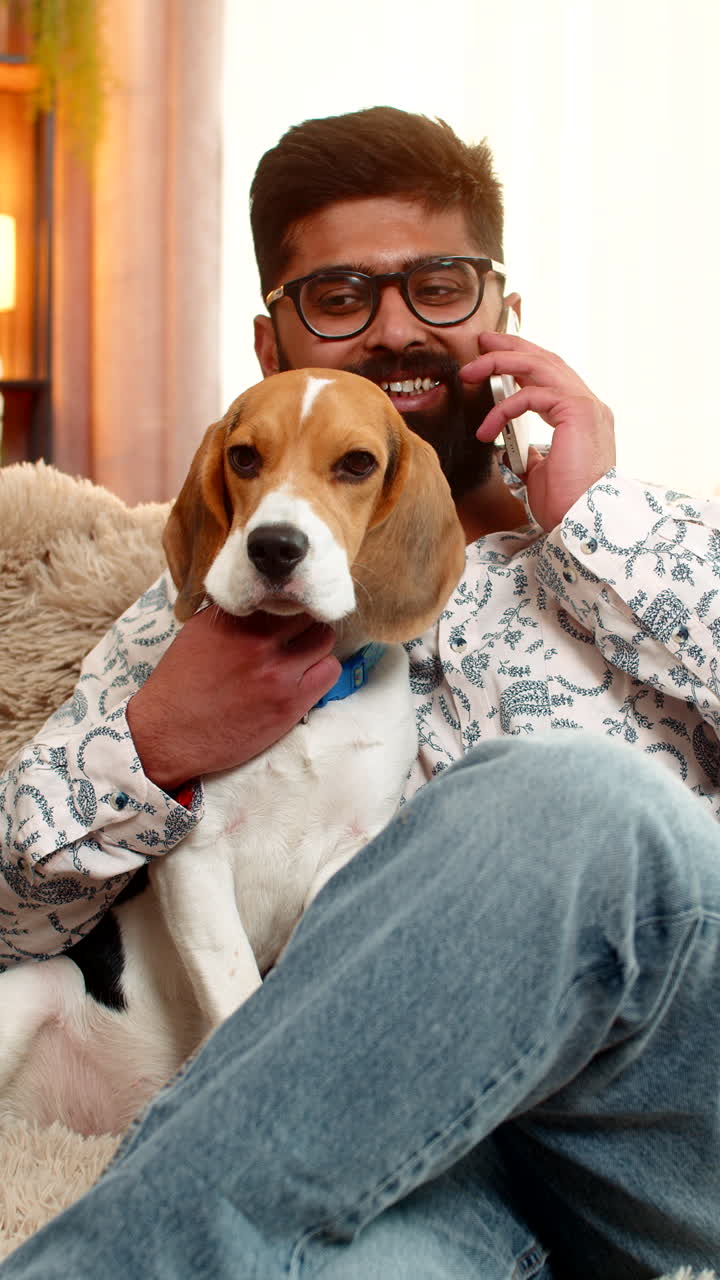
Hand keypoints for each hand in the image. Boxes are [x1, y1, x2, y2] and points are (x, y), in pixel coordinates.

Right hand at [127, 608, 339, 791]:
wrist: (169, 733)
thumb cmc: (180, 684)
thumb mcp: (198, 632)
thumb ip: (231, 614)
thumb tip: (258, 600)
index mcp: (234, 618)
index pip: (282, 593)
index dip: (289, 602)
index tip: (289, 610)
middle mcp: (258, 639)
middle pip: (308, 612)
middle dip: (306, 619)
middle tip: (300, 633)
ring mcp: (277, 670)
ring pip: (324, 639)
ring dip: (317, 644)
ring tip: (305, 655)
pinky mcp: (290, 701)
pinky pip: (329, 672)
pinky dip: (323, 670)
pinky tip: (308, 677)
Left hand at [462, 331, 615, 531]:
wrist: (582, 522)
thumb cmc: (565, 505)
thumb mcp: (542, 473)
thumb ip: (532, 454)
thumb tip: (514, 448)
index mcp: (583, 417)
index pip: (552, 376)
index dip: (524, 361)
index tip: (495, 355)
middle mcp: (589, 406)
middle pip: (546, 360)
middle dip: (511, 347)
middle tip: (482, 342)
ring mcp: (586, 406)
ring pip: (539, 366)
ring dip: (501, 363)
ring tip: (471, 370)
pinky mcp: (577, 412)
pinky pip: (532, 396)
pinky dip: (504, 408)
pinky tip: (486, 429)